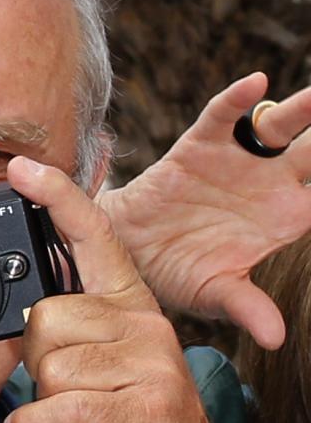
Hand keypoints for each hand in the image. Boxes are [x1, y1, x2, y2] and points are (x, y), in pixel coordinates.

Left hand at [6, 157, 242, 422]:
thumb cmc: (124, 415)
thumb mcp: (97, 361)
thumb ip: (69, 326)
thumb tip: (29, 308)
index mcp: (129, 302)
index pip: (94, 236)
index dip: (57, 197)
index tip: (20, 168)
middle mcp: (144, 322)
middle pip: (46, 316)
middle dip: (37, 359)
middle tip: (66, 386)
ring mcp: (150, 364)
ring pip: (49, 365)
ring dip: (44, 398)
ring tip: (78, 410)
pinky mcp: (144, 408)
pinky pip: (60, 405)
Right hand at [100, 73, 310, 348]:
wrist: (128, 250)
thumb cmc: (178, 273)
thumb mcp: (214, 293)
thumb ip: (247, 307)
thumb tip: (275, 338)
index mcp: (286, 219)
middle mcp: (271, 183)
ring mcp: (239, 160)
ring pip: (281, 125)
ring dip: (304, 108)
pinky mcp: (202, 145)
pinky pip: (224, 116)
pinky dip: (238, 99)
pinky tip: (255, 84)